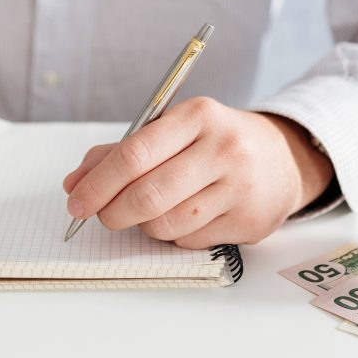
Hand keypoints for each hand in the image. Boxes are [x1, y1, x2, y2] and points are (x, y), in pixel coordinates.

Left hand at [62, 97, 333, 247]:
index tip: (76, 200)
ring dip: (145, 226)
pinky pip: (190, 241)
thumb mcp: (172, 130)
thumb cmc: (213, 142)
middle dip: (114, 212)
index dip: (98, 183)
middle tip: (102, 216)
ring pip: (168, 224)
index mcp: (197, 116)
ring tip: (147, 213)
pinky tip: (183, 217)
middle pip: (149, 195)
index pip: (135, 153)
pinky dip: (174, 236)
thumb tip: (75, 183)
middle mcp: (223, 149)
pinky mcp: (250, 221)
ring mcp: (240, 188)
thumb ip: (120, 151)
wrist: (282, 159)